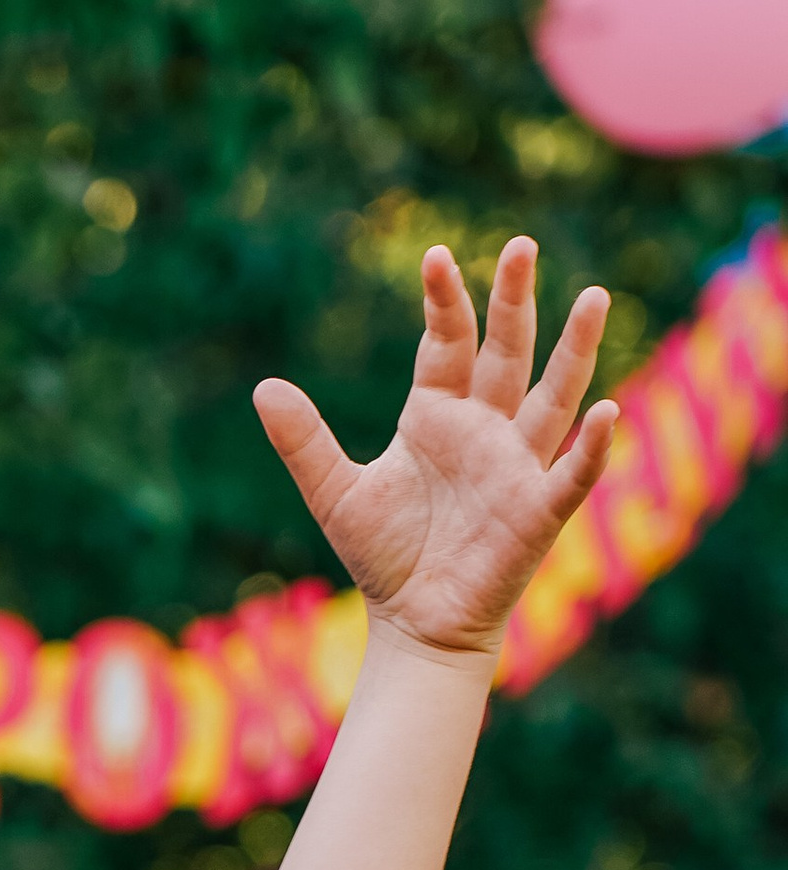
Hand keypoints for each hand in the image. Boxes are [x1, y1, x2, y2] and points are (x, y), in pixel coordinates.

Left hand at [253, 241, 616, 664]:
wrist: (414, 625)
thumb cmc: (385, 556)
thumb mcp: (335, 493)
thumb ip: (304, 441)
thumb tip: (263, 388)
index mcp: (438, 416)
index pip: (447, 344)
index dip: (444, 302)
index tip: (437, 256)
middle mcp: (485, 430)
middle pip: (506, 352)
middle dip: (514, 301)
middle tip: (521, 244)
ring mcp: (516, 466)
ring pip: (554, 396)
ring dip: (575, 350)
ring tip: (595, 297)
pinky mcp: (537, 511)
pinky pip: (571, 473)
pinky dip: (591, 446)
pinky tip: (605, 412)